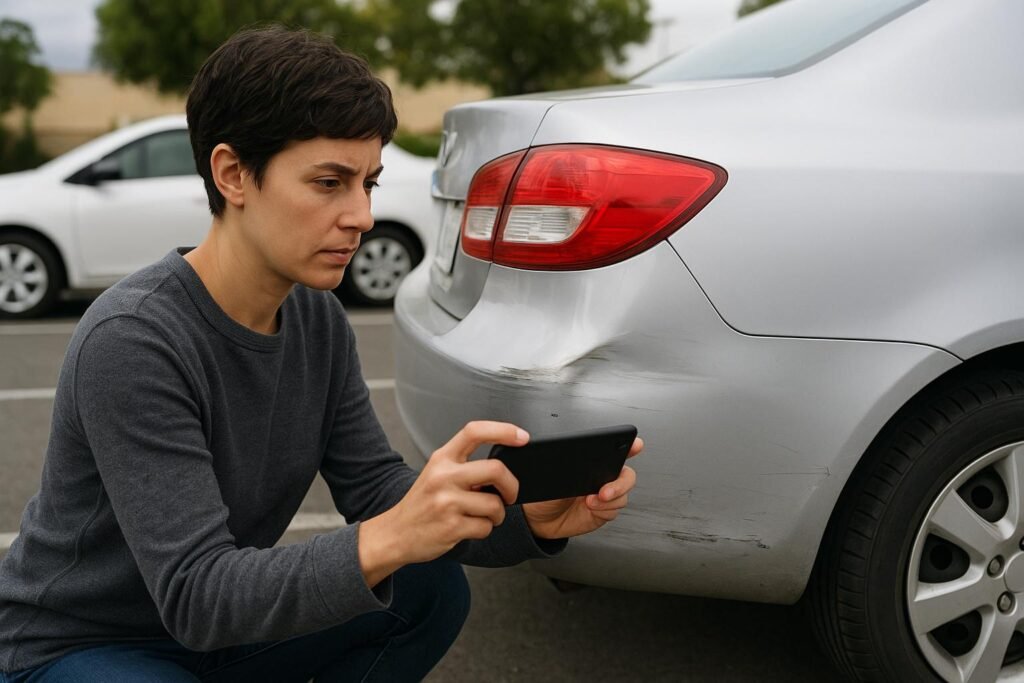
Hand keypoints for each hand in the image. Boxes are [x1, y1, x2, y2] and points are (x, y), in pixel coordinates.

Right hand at [358, 421, 524, 586]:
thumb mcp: (436, 473)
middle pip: (496, 469)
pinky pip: (486, 527)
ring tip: (482, 516)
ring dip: (497, 514)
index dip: (503, 430)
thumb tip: (503, 466)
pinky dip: (485, 529)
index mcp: (442, 458)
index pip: (475, 431)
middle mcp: (443, 476)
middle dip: (511, 486)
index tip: (522, 437)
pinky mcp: (451, 526)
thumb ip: (464, 465)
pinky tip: (469, 527)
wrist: (395, 533)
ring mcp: (447, 502)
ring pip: (495, 504)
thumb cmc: (422, 503)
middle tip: (509, 494)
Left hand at [523, 437, 643, 539]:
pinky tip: (590, 509)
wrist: (537, 519)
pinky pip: (613, 511)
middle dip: (620, 483)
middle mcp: (600, 477)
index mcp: (590, 462)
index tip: (635, 444)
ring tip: (590, 502)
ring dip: (609, 500)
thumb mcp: (551, 475)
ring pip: (622, 495)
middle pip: (626, 475)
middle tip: (605, 490)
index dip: (628, 446)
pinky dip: (604, 511)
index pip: (613, 451)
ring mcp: (603, 495)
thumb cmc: (542, 491)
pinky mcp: (602, 512)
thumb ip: (568, 467)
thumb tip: (582, 464)